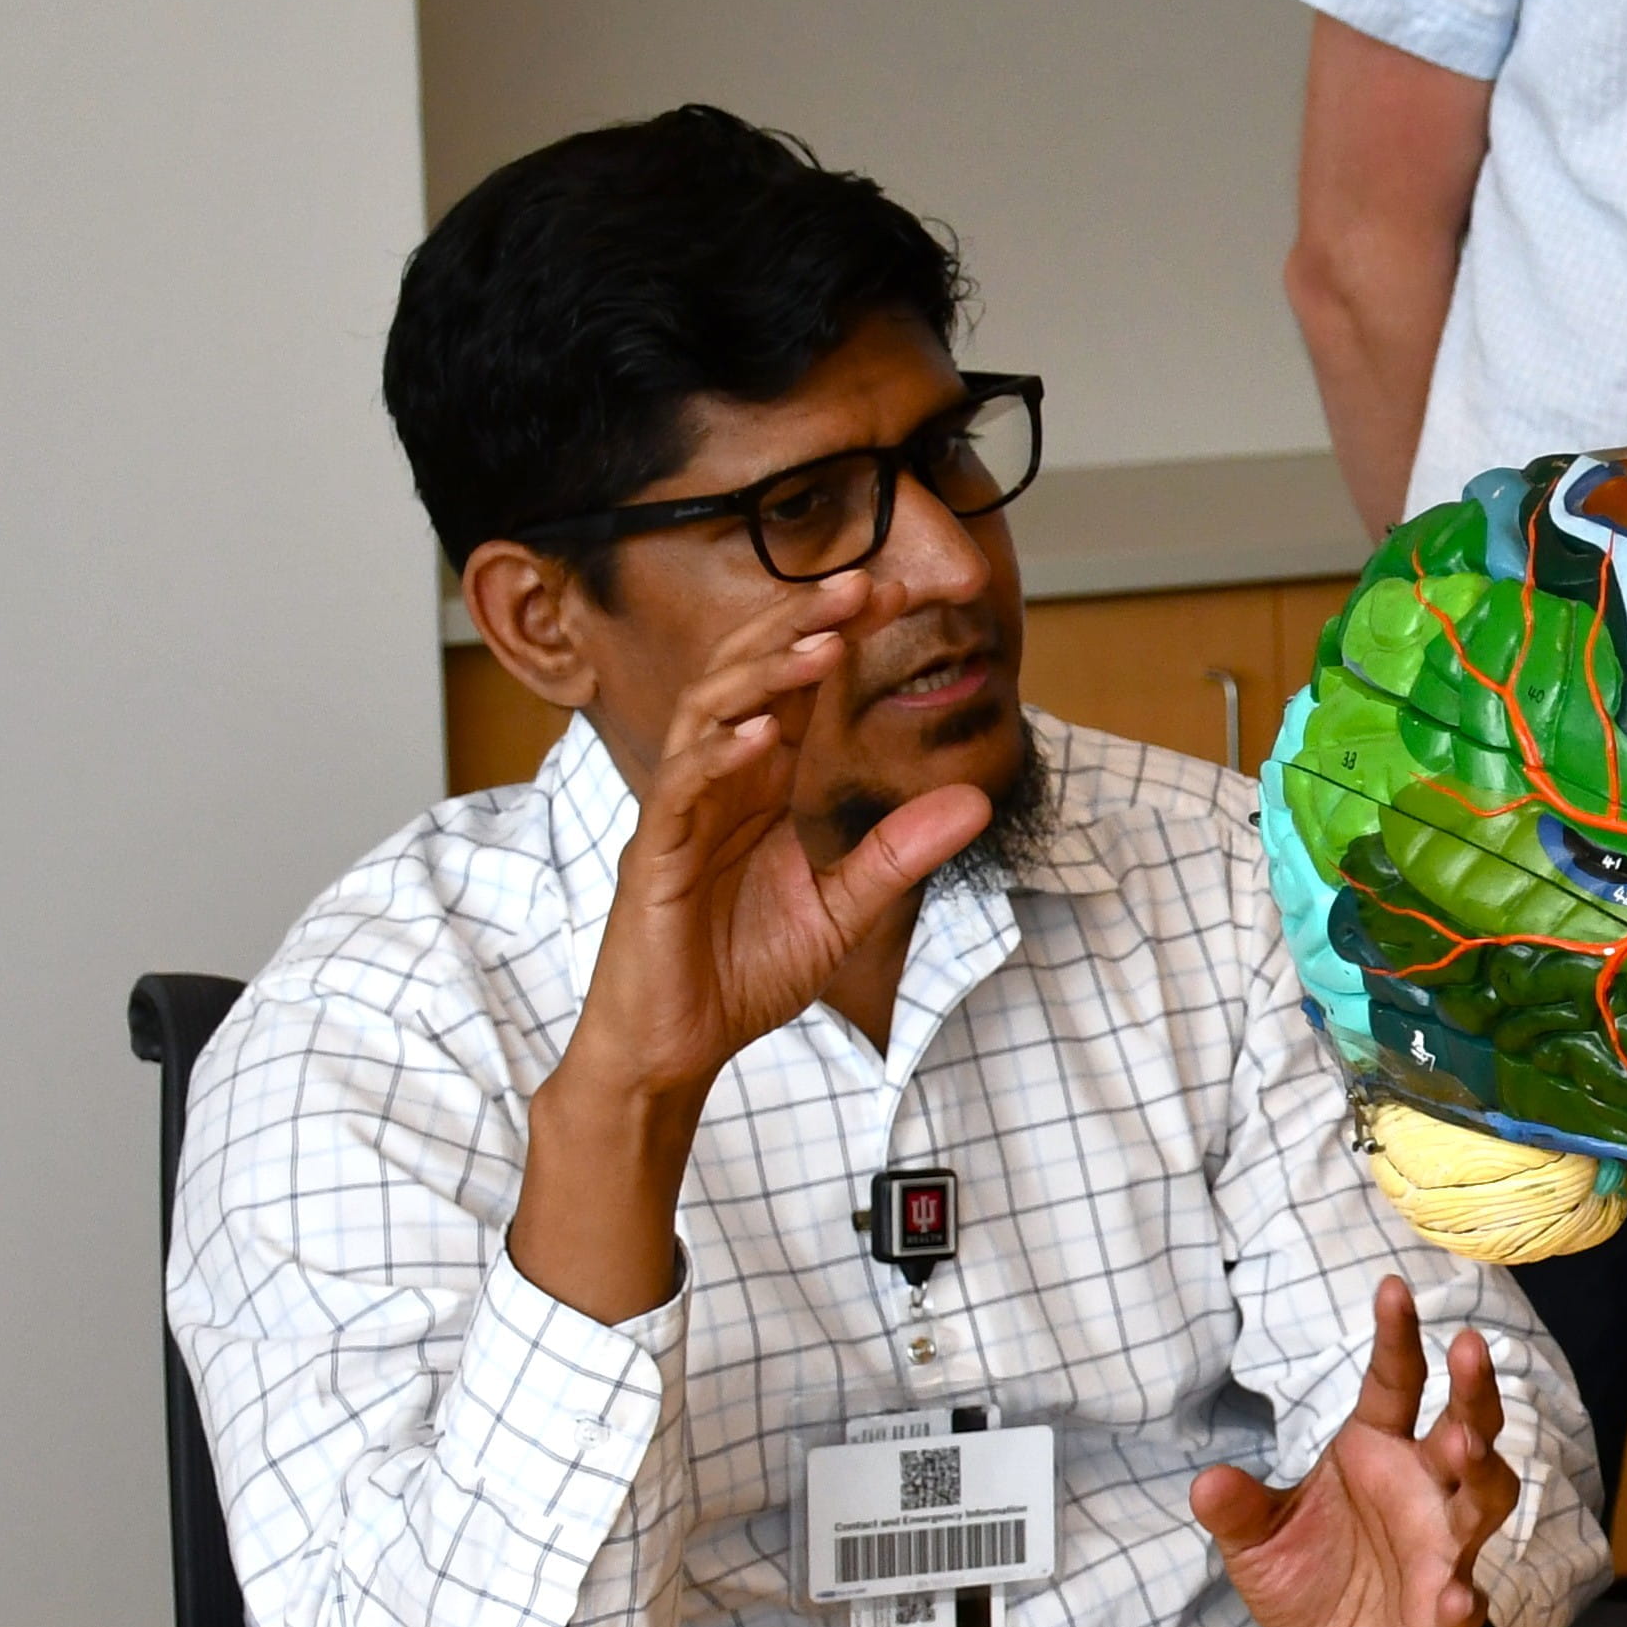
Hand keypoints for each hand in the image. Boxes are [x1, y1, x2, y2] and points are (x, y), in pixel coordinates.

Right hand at [562, 570, 988, 1108]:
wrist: (679, 1043)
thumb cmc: (744, 970)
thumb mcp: (844, 909)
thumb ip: (901, 853)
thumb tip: (975, 799)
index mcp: (761, 784)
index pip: (799, 691)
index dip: (839, 638)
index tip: (896, 593)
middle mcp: (718, 782)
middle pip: (750, 679)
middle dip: (801, 627)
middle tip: (859, 583)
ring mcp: (681, 814)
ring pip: (709, 716)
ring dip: (763, 676)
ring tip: (820, 644)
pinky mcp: (652, 858)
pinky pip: (679, 792)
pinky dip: (717, 758)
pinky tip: (759, 735)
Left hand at [1196, 1281, 1520, 1626]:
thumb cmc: (1311, 1583)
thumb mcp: (1257, 1543)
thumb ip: (1238, 1510)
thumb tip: (1204, 1480)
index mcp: (1378, 1453)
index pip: (1395, 1383)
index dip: (1397, 1337)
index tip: (1393, 1287)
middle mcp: (1424, 1489)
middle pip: (1464, 1427)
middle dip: (1472, 1390)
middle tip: (1468, 1348)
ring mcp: (1444, 1548)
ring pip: (1486, 1498)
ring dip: (1483, 1471)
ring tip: (1466, 1450)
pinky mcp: (1446, 1613)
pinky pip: (1461, 1601)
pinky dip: (1459, 1599)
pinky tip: (1453, 1597)